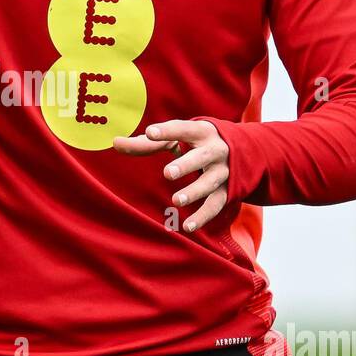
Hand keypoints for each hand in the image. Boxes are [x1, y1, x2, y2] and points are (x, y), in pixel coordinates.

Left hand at [112, 119, 229, 232]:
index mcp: (200, 132)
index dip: (167, 130)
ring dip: (194, 191)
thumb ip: (146, 143)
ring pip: (210, 182)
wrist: (240, 150)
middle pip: (202, 156)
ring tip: (176, 200)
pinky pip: (216, 204)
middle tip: (168, 173)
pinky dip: (203, 216)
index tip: (150, 133)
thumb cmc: (195, 143)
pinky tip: (187, 226)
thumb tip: (115, 143)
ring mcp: (222, 171)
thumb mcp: (175, 138)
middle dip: (186, 164)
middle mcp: (215, 150)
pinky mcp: (226, 190)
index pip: (183, 129)